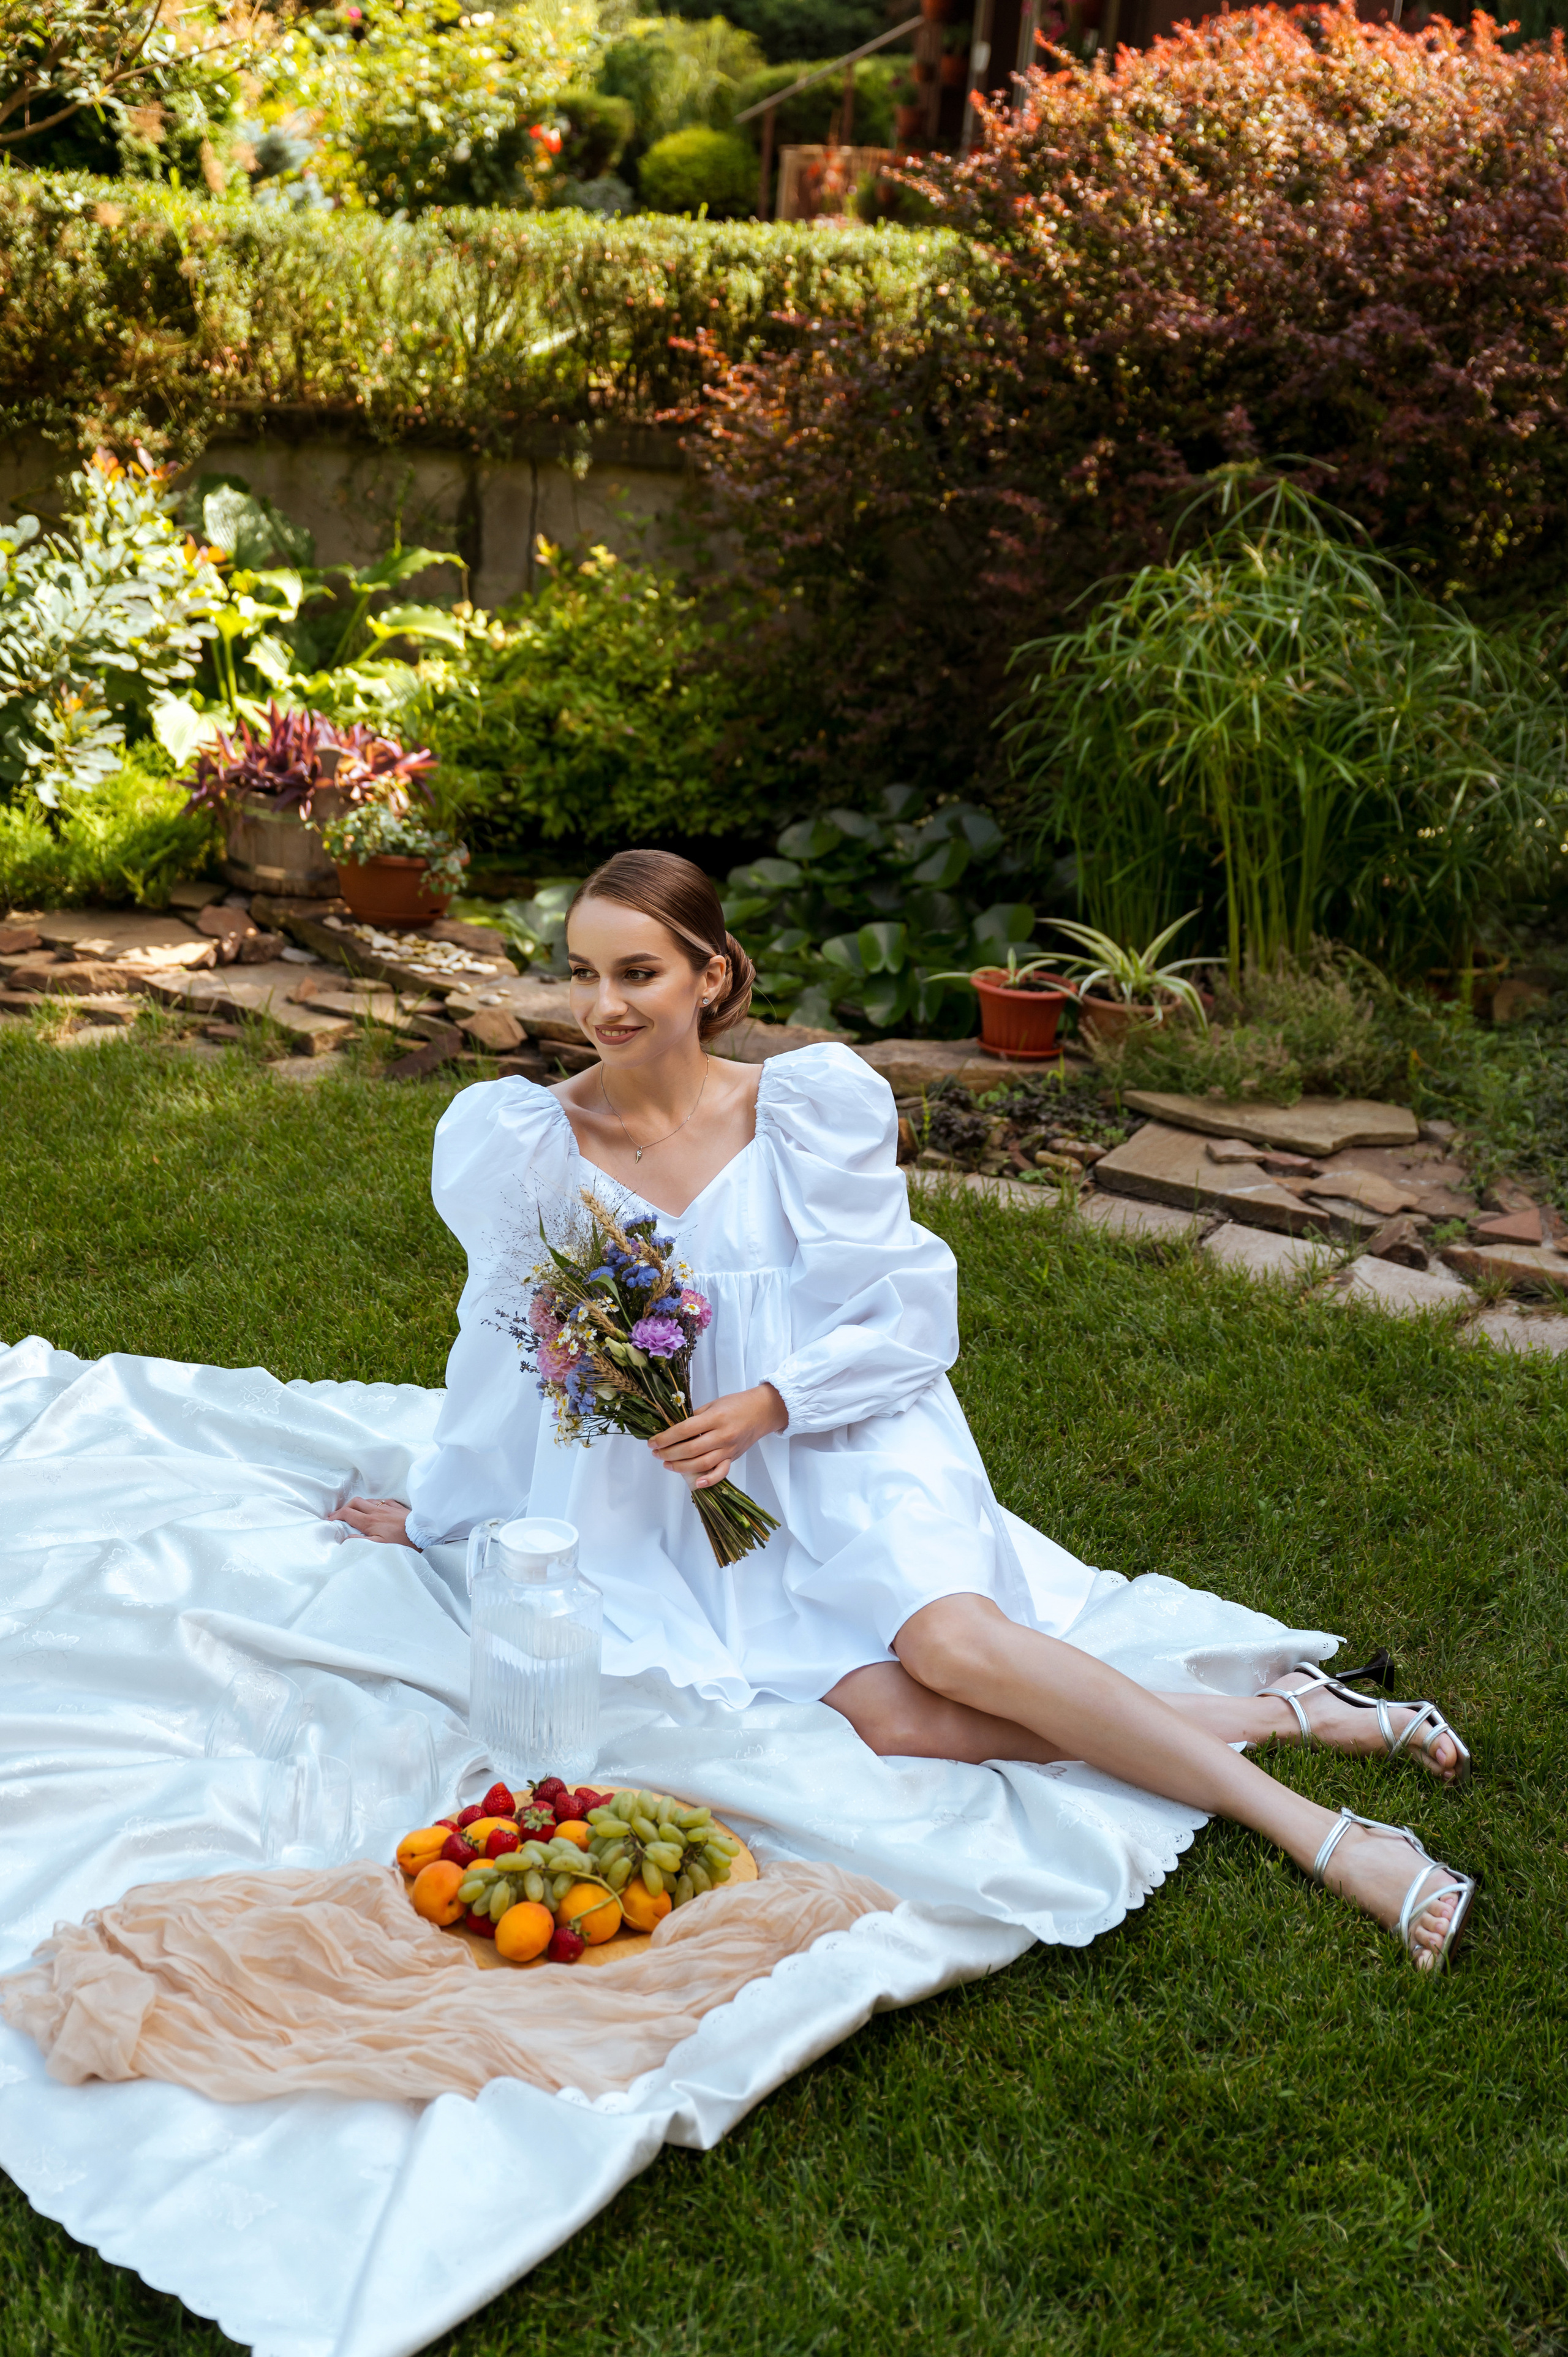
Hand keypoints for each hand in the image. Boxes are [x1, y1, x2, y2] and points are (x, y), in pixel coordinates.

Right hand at [328, 1496, 411, 1544]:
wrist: (422, 1532)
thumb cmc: (401, 1541)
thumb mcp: (379, 1546)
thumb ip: (360, 1542)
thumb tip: (345, 1538)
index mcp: (370, 1521)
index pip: (348, 1514)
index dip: (336, 1516)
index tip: (330, 1520)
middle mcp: (377, 1511)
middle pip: (355, 1502)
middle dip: (345, 1507)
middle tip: (340, 1515)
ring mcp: (388, 1507)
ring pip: (368, 1500)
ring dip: (359, 1505)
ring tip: (355, 1512)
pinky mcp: (398, 1507)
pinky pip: (382, 1501)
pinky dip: (374, 1503)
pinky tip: (376, 1509)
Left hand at [648, 1383, 786, 1489]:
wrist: (762, 1411)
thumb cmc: (736, 1404)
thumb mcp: (713, 1404)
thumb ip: (694, 1417)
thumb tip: (673, 1430)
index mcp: (715, 1418)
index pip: (684, 1430)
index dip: (666, 1438)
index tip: (653, 1442)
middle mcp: (722, 1435)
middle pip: (690, 1449)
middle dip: (669, 1453)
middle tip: (656, 1453)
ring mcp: (729, 1449)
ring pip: (702, 1463)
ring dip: (681, 1466)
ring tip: (667, 1464)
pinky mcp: (734, 1458)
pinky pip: (721, 1473)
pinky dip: (709, 1480)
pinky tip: (696, 1483)